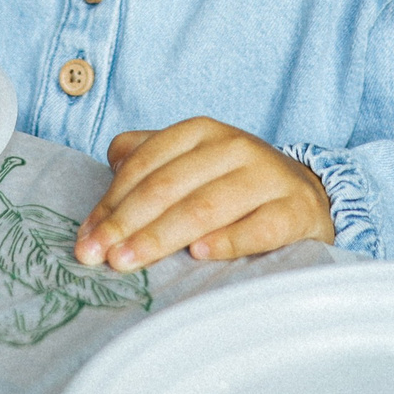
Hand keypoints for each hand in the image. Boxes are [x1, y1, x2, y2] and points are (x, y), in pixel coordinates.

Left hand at [74, 118, 335, 271]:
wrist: (306, 195)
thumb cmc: (232, 182)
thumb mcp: (191, 160)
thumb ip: (148, 157)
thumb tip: (111, 163)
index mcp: (201, 132)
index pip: (145, 164)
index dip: (111, 202)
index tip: (86, 238)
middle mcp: (234, 147)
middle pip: (169, 186)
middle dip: (127, 224)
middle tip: (98, 257)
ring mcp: (267, 177)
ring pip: (206, 206)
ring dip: (162, 236)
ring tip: (130, 261)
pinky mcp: (295, 209)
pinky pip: (259, 227)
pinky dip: (228, 240)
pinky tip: (199, 255)